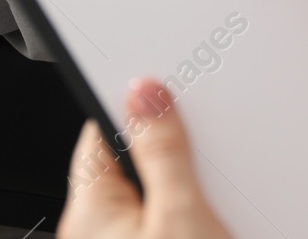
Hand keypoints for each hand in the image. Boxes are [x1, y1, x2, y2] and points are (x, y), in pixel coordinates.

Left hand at [58, 79, 233, 238]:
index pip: (104, 132)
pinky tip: (218, 208)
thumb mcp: (180, 211)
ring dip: (187, 177)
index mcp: (89, 212)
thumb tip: (145, 93)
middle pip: (133, 158)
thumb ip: (163, 152)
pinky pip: (167, 210)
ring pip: (155, 185)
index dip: (138, 103)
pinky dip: (192, 201)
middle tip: (206, 142)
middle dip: (171, 144)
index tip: (170, 84)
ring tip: (217, 186)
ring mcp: (128, 238)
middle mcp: (99, 228)